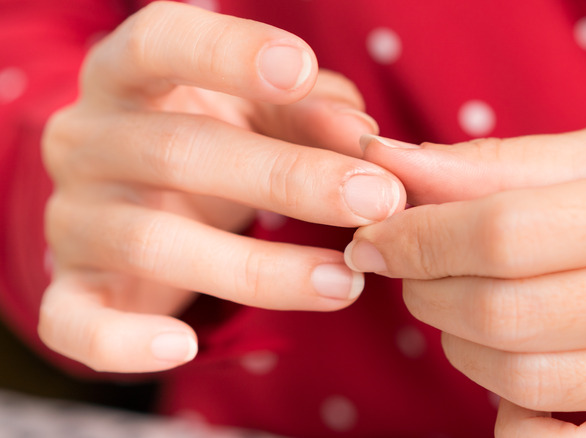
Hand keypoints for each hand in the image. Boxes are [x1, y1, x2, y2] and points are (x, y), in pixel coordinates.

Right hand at [40, 1, 404, 372]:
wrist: (138, 201)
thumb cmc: (215, 141)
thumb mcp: (262, 113)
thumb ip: (312, 113)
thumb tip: (366, 142)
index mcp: (129, 78)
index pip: (159, 41)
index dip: (226, 51)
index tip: (299, 69)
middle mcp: (90, 141)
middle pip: (177, 151)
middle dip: (286, 177)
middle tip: (377, 199)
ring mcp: (74, 218)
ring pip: (152, 242)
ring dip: (257, 269)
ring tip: (344, 282)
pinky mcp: (72, 288)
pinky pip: (74, 322)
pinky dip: (126, 341)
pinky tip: (186, 348)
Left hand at [348, 126, 585, 436]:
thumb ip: (502, 164)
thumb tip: (395, 163)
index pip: (508, 231)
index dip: (420, 238)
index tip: (374, 236)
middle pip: (510, 313)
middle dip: (430, 294)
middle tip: (413, 274)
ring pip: (530, 383)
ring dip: (462, 350)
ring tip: (462, 316)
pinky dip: (516, 419)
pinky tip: (513, 380)